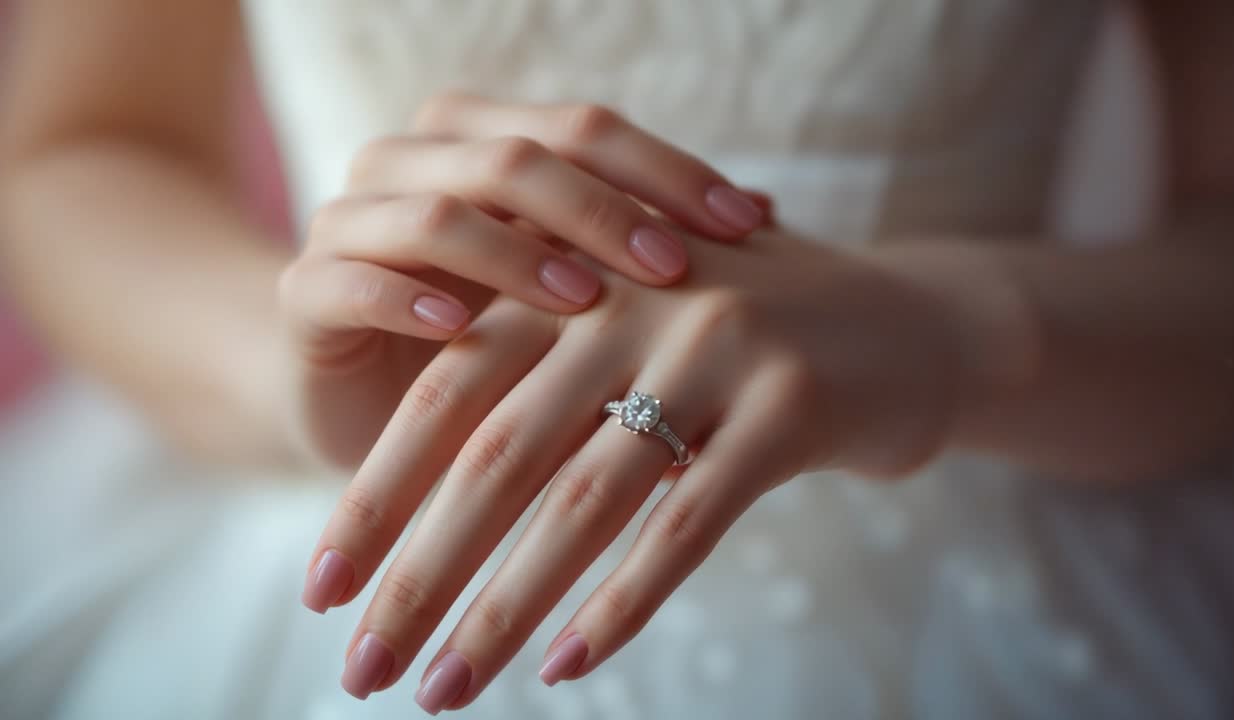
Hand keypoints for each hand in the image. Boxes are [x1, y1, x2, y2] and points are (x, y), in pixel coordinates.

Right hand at [275, 93, 766, 466]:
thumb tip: (769, 217)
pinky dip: (407, 300)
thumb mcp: (574, 294)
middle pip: (513, 156)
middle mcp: (409, 163)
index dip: (667, 168)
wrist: (367, 401)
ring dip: (514, 253)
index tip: (749, 224)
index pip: (582, 127)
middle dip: (602, 209)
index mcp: (477, 141)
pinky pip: (349, 282)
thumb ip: (644, 250)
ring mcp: (348, 223)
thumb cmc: (493, 342)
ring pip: (433, 210)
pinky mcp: (304, 295)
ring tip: (583, 298)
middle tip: (674, 265)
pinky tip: (463, 331)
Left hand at [305, 229, 961, 707]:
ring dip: (503, 609)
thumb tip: (420, 519)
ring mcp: (718, 348)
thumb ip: (539, 395)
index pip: (446, 389)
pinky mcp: (790, 406)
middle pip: (497, 454)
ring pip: (584, 501)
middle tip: (359, 668)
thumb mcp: (633, 345)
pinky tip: (567, 666)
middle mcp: (634, 300)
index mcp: (576, 277)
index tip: (322, 590)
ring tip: (441, 691)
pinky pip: (687, 523)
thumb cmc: (744, 346)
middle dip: (419, 572)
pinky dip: (621, 602)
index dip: (377, 493)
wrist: (909, 326)